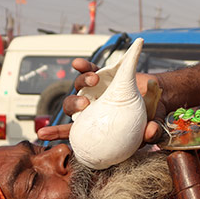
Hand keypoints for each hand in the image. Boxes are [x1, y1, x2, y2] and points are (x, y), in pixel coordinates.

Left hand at [36, 58, 165, 142]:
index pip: (73, 130)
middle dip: (72, 105)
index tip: (42, 135)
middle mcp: (91, 107)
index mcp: (97, 123)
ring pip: (79, 86)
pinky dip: (83, 66)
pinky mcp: (103, 74)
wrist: (157, 96)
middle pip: (71, 106)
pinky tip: (78, 64)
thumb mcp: (151, 126)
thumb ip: (150, 133)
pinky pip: (88, 68)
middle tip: (86, 106)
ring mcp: (95, 90)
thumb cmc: (149, 116)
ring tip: (95, 80)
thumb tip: (151, 133)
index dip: (57, 132)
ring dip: (82, 82)